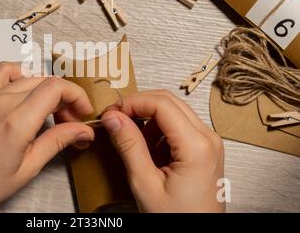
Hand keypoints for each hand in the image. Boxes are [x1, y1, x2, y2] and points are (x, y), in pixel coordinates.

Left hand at [0, 63, 94, 211]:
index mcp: (16, 122)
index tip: (83, 113)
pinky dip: (21, 75)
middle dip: (65, 99)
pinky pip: (3, 72)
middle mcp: (2, 102)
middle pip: (46, 81)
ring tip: (50, 111)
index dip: (76, 96)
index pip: (56, 88)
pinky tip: (26, 93)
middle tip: (70, 122)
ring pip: (29, 76)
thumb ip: (57, 142)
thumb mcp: (27, 169)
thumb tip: (83, 131)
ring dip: (46, 89)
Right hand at [101, 90, 224, 212]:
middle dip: (138, 105)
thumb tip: (114, 117)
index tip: (112, 112)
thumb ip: (129, 146)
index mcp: (196, 147)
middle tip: (116, 119)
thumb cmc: (177, 218)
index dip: (132, 102)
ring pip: (173, 110)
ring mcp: (208, 142)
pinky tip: (150, 151)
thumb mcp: (145, 184)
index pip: (161, 103)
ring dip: (148, 119)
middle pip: (168, 101)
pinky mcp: (204, 148)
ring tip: (133, 142)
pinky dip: (159, 131)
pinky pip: (179, 125)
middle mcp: (208, 138)